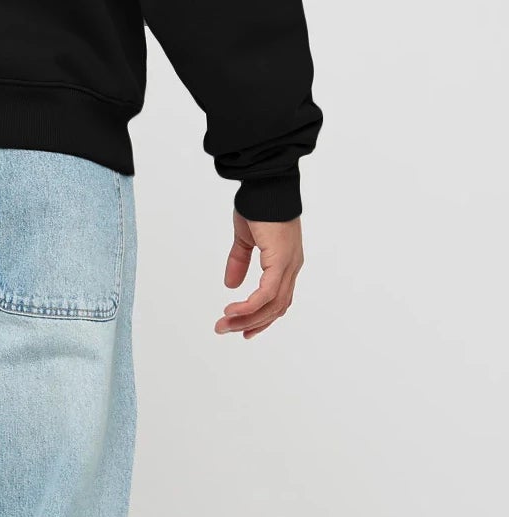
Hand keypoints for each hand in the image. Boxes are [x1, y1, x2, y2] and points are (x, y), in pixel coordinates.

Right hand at [216, 212, 303, 339]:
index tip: (243, 331)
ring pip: (271, 305)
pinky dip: (250, 306)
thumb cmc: (259, 205)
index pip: (278, 299)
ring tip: (224, 324)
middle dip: (250, 323)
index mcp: (286, 262)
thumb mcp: (245, 239)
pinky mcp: (280, 261)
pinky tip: (233, 310)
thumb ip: (239, 261)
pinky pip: (267, 293)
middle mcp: (291, 267)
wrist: (266, 185)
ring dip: (247, 319)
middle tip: (226, 330)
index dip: (262, 318)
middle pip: (275, 308)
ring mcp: (289, 265)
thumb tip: (230, 284)